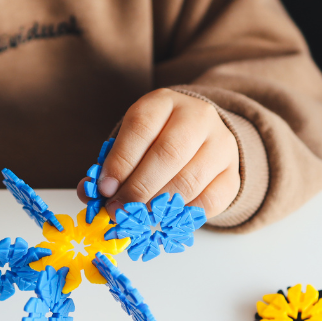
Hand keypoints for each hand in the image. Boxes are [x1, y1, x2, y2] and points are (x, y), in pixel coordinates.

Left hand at [76, 89, 239, 218]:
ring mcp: (221, 145)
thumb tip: (88, 192)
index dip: (121, 160)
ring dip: (158, 206)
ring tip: (138, 218)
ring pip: (189, 180)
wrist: (202, 138)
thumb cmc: (156, 142)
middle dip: (138, 188)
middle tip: (119, 211)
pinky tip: (165, 218)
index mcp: (164, 102)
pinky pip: (209, 202)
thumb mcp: (131, 141)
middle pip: (169, 154)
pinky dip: (182, 216)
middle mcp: (197, 117)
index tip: (105, 189)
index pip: (141, 126)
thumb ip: (110, 165)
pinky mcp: (233, 174)